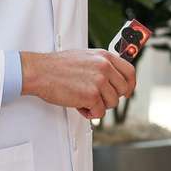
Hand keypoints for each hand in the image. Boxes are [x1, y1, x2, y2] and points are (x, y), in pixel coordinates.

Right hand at [19, 50, 135, 119]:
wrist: (40, 71)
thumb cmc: (57, 66)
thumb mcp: (85, 57)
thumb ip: (100, 65)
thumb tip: (111, 77)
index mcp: (104, 56)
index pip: (130, 71)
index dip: (130, 85)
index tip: (126, 91)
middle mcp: (104, 67)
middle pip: (123, 90)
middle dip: (111, 97)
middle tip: (98, 98)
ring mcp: (99, 81)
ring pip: (112, 103)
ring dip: (98, 105)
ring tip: (84, 99)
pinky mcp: (92, 96)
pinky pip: (99, 113)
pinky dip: (90, 113)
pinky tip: (79, 105)